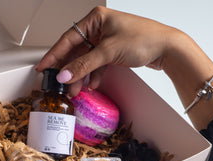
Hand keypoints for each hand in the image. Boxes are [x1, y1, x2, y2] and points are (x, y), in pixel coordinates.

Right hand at [35, 6, 180, 96]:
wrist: (169, 49)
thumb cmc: (145, 39)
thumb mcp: (108, 52)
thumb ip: (83, 65)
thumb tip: (64, 74)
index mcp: (95, 19)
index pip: (67, 39)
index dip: (53, 55)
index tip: (43, 68)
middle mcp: (99, 28)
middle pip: (75, 51)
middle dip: (69, 70)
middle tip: (60, 84)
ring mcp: (105, 40)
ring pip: (85, 60)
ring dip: (80, 75)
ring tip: (75, 89)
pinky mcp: (112, 51)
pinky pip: (96, 64)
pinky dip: (93, 75)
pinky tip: (91, 84)